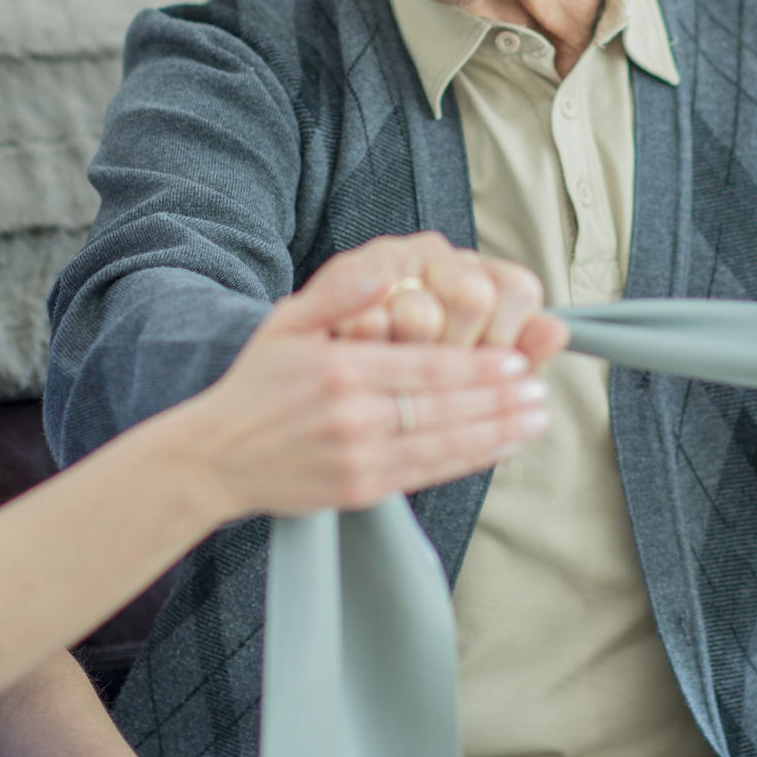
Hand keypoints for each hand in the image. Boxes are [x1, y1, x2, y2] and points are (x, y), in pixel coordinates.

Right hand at [178, 238, 553, 519]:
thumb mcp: (287, 322)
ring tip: (536, 418)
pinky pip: (428, 471)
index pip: (426, 368)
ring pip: (444, 444)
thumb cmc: (257, 384)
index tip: (518, 361)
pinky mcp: (362, 489)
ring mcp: (359, 458)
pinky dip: (469, 459)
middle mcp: (353, 417)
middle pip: (444, 407)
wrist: (216, 458)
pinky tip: (499, 446)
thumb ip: (341, 291)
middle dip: (500, 400)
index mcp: (340, 370)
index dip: (478, 367)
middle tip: (541, 389)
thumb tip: (391, 267)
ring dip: (497, 432)